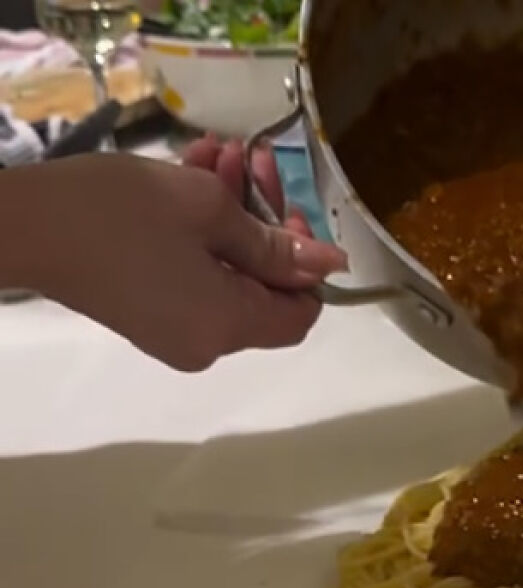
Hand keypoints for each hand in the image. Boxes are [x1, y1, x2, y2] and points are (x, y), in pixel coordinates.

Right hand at [10, 142, 346, 371]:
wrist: (18, 223)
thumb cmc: (120, 210)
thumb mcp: (209, 211)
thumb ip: (276, 243)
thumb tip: (332, 264)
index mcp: (227, 326)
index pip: (301, 313)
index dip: (306, 264)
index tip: (287, 209)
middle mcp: (206, 343)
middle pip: (264, 287)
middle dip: (264, 217)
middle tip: (253, 159)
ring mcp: (173, 330)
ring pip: (228, 271)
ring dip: (231, 210)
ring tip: (219, 151)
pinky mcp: (146, 311)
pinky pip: (194, 273)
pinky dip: (200, 228)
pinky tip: (195, 169)